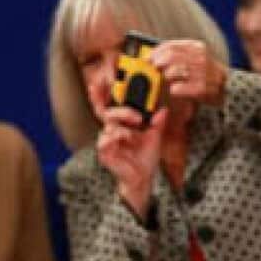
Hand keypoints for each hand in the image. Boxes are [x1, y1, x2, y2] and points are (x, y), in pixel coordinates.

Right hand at [89, 76, 163, 216]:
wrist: (142, 178)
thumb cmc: (144, 159)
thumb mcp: (154, 137)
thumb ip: (157, 123)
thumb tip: (163, 110)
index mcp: (120, 126)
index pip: (109, 108)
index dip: (101, 96)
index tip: (97, 82)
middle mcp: (111, 132)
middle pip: (104, 112)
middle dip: (111, 104)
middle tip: (132, 108)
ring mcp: (106, 142)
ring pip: (109, 123)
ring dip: (123, 120)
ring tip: (136, 124)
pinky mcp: (104, 152)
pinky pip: (106, 139)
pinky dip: (118, 135)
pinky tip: (127, 137)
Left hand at [150, 39, 226, 106]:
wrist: (226, 86)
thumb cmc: (202, 71)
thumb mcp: (193, 56)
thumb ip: (175, 54)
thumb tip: (149, 56)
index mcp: (196, 47)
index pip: (169, 46)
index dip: (154, 53)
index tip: (147, 60)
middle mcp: (200, 58)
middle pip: (169, 58)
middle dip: (157, 65)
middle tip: (154, 71)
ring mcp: (201, 73)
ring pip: (171, 72)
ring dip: (164, 77)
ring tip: (166, 80)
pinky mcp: (201, 89)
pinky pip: (176, 88)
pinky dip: (172, 90)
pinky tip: (175, 90)